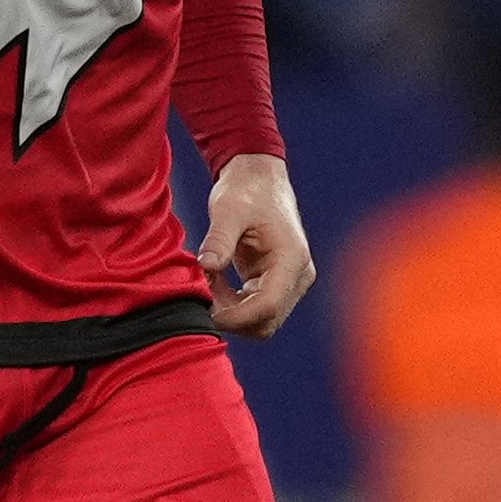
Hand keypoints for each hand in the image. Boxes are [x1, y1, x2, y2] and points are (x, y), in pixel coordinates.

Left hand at [198, 153, 314, 337]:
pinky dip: (232, 303)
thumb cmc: (246, 190)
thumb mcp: (228, 210)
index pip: (268, 306)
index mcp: (292, 259)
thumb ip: (219, 239)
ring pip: (260, 320)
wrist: (258, 180)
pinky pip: (254, 309)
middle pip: (267, 321)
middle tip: (203, 291)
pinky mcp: (275, 283)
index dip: (236, 317)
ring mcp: (289, 282)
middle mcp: (297, 276)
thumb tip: (205, 266)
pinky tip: (216, 279)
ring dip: (230, 311)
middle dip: (232, 316)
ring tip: (209, 279)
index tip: (207, 310)